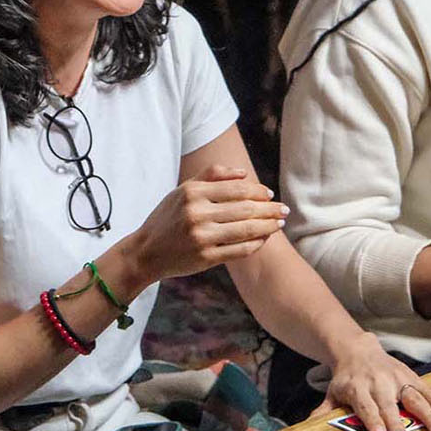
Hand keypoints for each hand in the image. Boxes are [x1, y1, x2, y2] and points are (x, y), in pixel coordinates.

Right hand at [126, 165, 285, 284]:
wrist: (146, 252)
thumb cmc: (167, 217)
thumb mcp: (182, 190)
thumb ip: (211, 176)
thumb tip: (243, 173)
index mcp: (193, 193)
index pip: (236, 189)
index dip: (258, 191)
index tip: (270, 194)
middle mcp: (197, 214)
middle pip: (245, 209)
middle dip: (269, 209)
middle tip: (284, 210)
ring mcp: (202, 237)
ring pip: (246, 230)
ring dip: (268, 226)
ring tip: (279, 224)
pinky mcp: (206, 258)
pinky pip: (239, 250)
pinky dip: (255, 244)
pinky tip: (263, 239)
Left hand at [315, 333, 430, 430]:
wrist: (357, 349)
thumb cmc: (346, 380)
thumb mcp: (333, 393)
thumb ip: (324, 411)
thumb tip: (309, 428)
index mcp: (358, 388)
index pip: (365, 406)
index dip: (371, 420)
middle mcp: (379, 382)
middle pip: (389, 404)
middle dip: (397, 422)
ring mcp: (397, 378)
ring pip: (414, 397)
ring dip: (428, 414)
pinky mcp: (411, 376)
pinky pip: (429, 391)